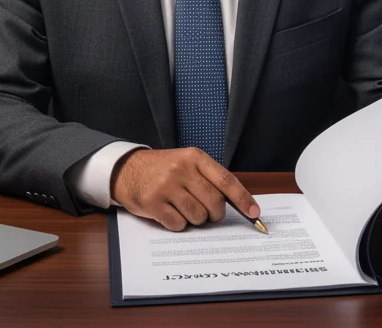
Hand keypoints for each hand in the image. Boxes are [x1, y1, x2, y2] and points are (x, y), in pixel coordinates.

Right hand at [110, 147, 259, 231]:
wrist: (127, 169)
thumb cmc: (163, 169)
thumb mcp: (187, 163)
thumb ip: (209, 178)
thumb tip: (238, 204)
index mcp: (195, 157)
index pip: (226, 180)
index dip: (243, 199)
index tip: (254, 213)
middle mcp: (181, 169)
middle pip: (214, 202)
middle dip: (215, 214)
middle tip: (208, 213)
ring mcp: (166, 186)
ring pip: (198, 216)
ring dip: (196, 219)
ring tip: (185, 209)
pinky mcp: (153, 203)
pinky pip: (178, 224)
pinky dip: (179, 224)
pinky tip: (170, 213)